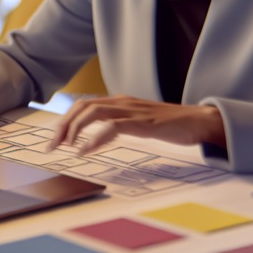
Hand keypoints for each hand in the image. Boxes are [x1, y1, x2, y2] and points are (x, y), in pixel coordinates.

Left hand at [47, 95, 225, 155]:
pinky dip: (96, 138)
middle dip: (63, 125)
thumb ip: (120, 123)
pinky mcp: (143, 123)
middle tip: (52, 146)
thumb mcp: (139, 121)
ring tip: (66, 147)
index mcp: (120, 101)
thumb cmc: (171, 124)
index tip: (55, 139)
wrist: (200, 121)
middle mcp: (122, 101)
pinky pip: (113, 127)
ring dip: (75, 129)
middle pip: (82, 106)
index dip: (65, 120)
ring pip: (93, 112)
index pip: (83, 105)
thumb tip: (98, 136)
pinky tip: (87, 151)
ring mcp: (133, 110)